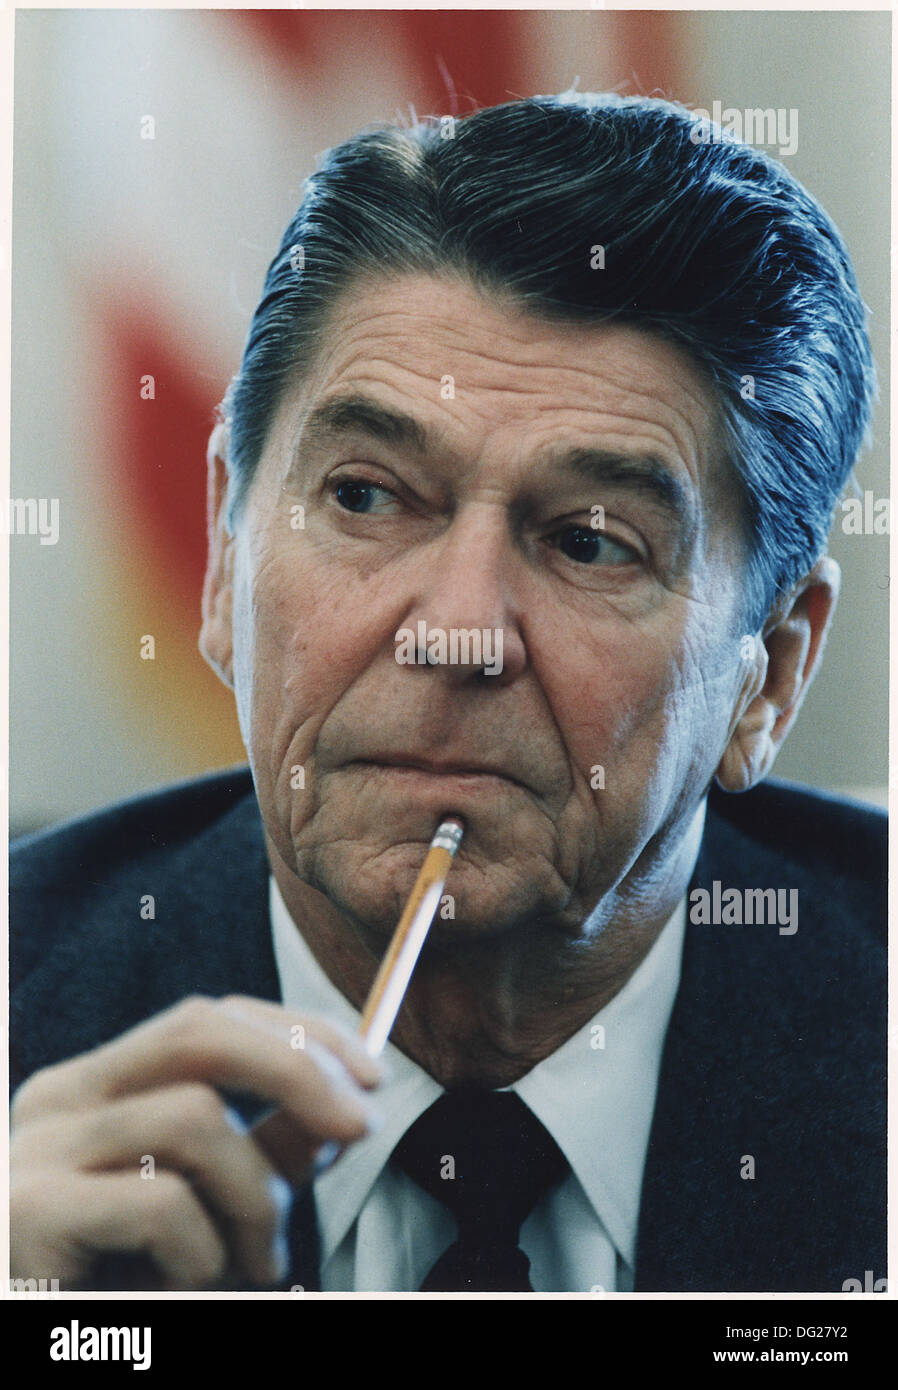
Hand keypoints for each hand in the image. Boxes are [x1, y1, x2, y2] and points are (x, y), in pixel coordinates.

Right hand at [10, 994, 382, 1289]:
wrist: (54, 1340)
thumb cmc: (123, 1287)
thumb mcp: (210, 1211)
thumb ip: (264, 1154)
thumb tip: (340, 1109)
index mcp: (95, 1087)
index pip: (209, 1019)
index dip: (299, 1032)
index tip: (372, 1075)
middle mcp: (58, 1099)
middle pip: (198, 1029)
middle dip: (299, 1067)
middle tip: (362, 1125)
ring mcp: (35, 1150)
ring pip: (194, 1116)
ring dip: (256, 1198)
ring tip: (257, 1266)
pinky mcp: (29, 1212)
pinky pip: (161, 1203)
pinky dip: (201, 1254)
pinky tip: (176, 1291)